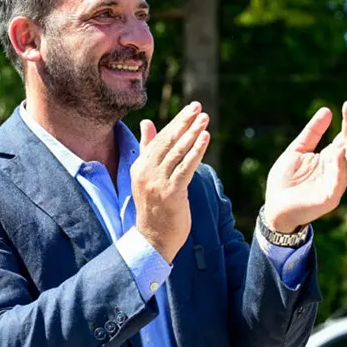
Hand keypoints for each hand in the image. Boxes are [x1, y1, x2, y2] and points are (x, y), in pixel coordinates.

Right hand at [131, 102, 210, 262]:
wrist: (153, 239)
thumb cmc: (154, 207)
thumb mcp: (147, 175)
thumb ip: (148, 148)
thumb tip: (147, 123)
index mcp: (141, 165)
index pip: (160, 138)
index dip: (177, 122)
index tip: (191, 109)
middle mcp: (147, 171)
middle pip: (168, 141)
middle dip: (184, 122)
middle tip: (198, 107)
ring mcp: (158, 182)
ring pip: (178, 152)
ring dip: (192, 133)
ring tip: (204, 118)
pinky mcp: (171, 193)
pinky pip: (185, 168)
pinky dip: (196, 151)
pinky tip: (205, 138)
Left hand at [262, 102, 346, 232]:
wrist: (274, 208)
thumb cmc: (284, 181)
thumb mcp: (297, 150)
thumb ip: (312, 132)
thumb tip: (328, 110)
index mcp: (329, 159)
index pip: (344, 138)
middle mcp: (336, 170)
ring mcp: (335, 184)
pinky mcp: (329, 198)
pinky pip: (339, 182)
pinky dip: (341, 168)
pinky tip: (339, 153)